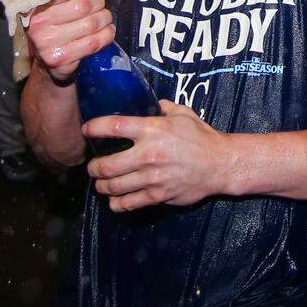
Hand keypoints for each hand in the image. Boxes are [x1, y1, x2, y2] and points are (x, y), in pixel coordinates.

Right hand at [26, 0, 113, 82]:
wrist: (43, 60)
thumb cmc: (52, 27)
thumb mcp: (52, 6)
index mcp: (37, 4)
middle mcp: (39, 23)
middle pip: (83, 6)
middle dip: (99, 3)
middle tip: (101, 6)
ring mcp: (49, 43)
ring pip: (90, 24)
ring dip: (105, 19)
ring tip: (106, 18)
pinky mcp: (61, 59)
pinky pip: (92, 43)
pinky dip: (106, 35)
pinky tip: (108, 32)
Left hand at [84, 100, 231, 211]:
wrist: (220, 164)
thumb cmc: (202, 137)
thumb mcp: (183, 114)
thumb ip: (163, 107)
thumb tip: (152, 103)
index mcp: (152, 130)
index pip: (114, 127)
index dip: (94, 128)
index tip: (87, 130)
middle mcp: (149, 154)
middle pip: (106, 165)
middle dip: (93, 168)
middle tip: (92, 166)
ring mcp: (153, 177)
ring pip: (114, 187)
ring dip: (102, 186)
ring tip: (101, 183)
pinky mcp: (159, 195)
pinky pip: (129, 203)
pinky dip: (117, 203)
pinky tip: (115, 200)